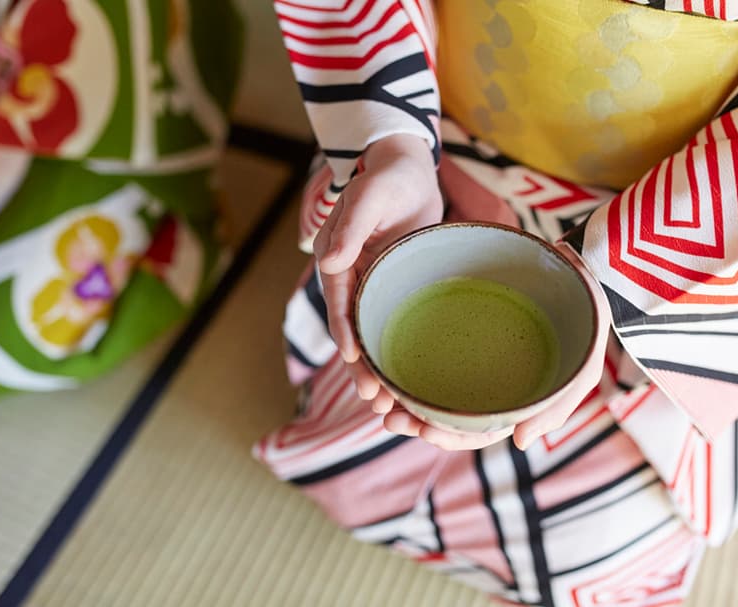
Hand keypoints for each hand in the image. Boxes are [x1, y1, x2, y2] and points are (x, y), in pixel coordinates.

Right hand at [314, 133, 442, 414]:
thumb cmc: (388, 177)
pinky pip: (391, 323)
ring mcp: (373, 284)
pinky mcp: (394, 286)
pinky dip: (395, 351)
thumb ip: (351, 226)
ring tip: (389, 406)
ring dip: (378, 367)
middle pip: (353, 328)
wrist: (409, 170)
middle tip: (374, 400)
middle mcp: (351, 275)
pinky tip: (407, 378)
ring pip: (372, 332)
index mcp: (337, 256)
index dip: (345, 332)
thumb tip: (328, 260)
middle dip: (361, 366)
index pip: (338, 302)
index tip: (353, 361)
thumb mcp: (370, 196)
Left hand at [384, 243, 612, 450]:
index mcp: (510, 393)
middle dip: (416, 421)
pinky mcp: (458, 321)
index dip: (450, 436)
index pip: (475, 429)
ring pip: (430, 383)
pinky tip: (387, 359)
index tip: (426, 432)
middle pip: (445, 410)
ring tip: (378, 397)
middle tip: (389, 419)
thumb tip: (517, 442)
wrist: (584, 265)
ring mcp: (471, 351)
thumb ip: (558, 405)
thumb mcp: (584, 365)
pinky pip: (427, 344)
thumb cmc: (586, 318)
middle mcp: (485, 375)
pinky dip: (405, 358)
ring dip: (403, 396)